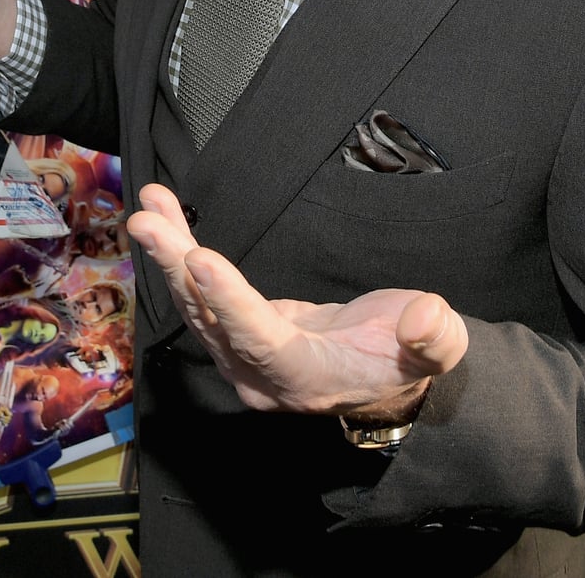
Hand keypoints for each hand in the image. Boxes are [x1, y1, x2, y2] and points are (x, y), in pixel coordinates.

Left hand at [127, 183, 466, 415]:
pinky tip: (163, 216)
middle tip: (147, 222)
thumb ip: (434, 337)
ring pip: (195, 306)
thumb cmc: (408, 355)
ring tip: (149, 206)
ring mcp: (241, 358)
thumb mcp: (437, 347)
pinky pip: (198, 295)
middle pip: (212, 321)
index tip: (200, 259)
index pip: (261, 341)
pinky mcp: (233, 335)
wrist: (382, 376)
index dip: (230, 303)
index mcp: (308, 377)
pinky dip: (178, 255)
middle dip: (177, 269)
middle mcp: (261, 375)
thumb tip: (422, 319)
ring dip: (169, 253)